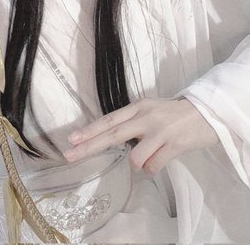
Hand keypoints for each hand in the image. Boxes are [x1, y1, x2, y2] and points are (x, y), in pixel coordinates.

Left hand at [64, 97, 218, 174]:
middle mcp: (146, 118)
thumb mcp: (149, 111)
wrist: (206, 113)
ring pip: (135, 158)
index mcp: (138, 108)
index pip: (109, 120)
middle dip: (89, 147)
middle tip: (70, 155)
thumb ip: (131, 123)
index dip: (90, 130)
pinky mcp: (175, 145)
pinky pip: (154, 166)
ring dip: (137, 163)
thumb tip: (109, 137)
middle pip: (112, 134)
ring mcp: (160, 132)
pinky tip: (160, 159)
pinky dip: (153, 168)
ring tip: (148, 156)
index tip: (71, 139)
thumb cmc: (173, 114)